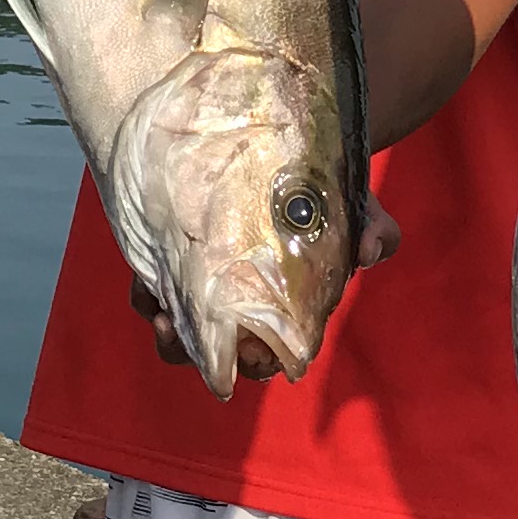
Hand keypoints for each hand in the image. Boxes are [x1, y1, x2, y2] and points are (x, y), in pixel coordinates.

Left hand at [121, 198, 400, 365]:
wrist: (284, 157)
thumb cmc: (321, 194)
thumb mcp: (352, 205)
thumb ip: (369, 227)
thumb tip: (372, 248)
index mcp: (280, 314)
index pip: (265, 358)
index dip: (252, 361)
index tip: (242, 347)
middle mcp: (238, 311)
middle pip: (208, 356)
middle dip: (187, 349)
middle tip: (172, 326)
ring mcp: (201, 291)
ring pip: (174, 332)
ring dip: (162, 326)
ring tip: (156, 305)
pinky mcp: (173, 265)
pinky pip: (150, 294)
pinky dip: (145, 293)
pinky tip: (145, 275)